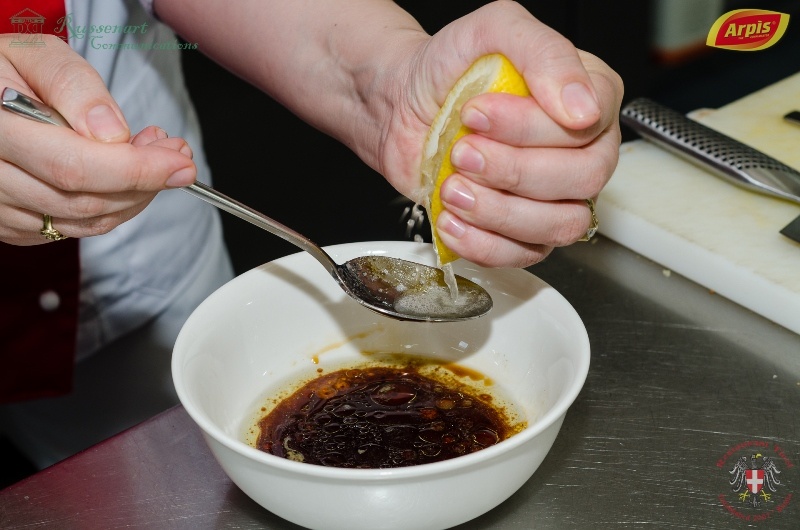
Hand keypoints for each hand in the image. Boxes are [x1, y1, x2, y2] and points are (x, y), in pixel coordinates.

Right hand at [0, 35, 196, 245]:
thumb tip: (113, 133)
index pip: (73, 166)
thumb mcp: (35, 55)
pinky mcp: (11, 226)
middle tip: (175, 154)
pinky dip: (114, 206)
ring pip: (85, 222)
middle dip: (144, 182)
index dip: (136, 169)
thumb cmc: (3, 70)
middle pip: (84, 201)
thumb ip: (74, 86)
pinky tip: (124, 175)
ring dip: (135, 196)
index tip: (180, 161)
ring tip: (154, 158)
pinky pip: (75, 229)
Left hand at [379, 1, 623, 267]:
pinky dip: (483, 243)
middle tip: (462, 151)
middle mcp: (582, 149)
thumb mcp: (494, 30)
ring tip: (452, 186)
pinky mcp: (523, 230)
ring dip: (498, 210)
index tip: (476, 112)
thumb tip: (583, 108)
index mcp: (590, 96)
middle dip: (511, 170)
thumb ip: (544, 53)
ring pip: (559, 225)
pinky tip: (452, 218)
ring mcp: (556, 195)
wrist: (403, 105)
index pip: (589, 126)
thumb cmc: (449, 68)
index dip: (530, 128)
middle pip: (582, 180)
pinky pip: (523, 255)